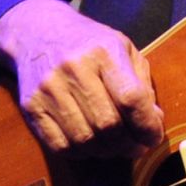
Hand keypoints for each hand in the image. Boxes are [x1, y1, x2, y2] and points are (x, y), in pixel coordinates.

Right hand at [0, 0, 163, 156]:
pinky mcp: (31, 106)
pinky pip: (60, 145)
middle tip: (138, 148)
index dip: (147, 125)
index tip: (154, 137)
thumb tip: (153, 123)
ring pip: (84, 139)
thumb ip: (142, 84)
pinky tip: (92, 146)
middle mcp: (74, 68)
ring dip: (107, 152)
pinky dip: (82, 153)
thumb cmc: (90, 44)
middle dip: (129, 144)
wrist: (39, 32)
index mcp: (104, 51)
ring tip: (118, 148)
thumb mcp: (124, 49)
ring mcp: (48, 88)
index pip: (131, 98)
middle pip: (108, 124)